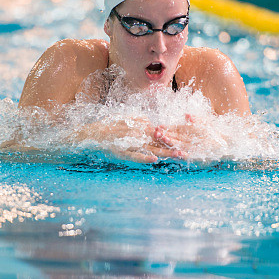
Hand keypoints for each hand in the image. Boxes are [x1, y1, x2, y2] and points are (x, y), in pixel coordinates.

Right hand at [72, 117, 186, 163]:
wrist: (89, 136)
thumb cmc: (107, 127)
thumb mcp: (124, 119)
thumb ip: (138, 119)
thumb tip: (150, 123)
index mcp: (138, 128)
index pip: (159, 133)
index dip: (172, 136)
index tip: (186, 140)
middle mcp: (136, 135)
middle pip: (159, 142)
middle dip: (173, 146)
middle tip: (188, 150)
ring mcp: (129, 144)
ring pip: (150, 149)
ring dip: (164, 153)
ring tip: (177, 156)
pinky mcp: (121, 153)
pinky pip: (134, 156)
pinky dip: (143, 157)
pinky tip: (154, 160)